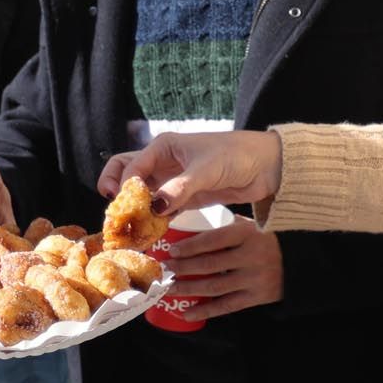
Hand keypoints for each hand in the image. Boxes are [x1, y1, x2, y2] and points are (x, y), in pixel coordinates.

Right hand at [97, 130, 283, 215]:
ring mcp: (172, 181)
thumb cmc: (237, 155)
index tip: (122, 206)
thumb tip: (154, 206)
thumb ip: (180, 188)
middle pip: (126, 174)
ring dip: (133, 212)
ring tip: (128, 232)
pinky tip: (149, 236)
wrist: (266, 166)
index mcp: (163, 147)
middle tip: (115, 215)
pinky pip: (160, 210)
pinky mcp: (183, 198)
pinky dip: (152, 221)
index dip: (122, 185)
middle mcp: (163, 162)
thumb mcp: (207, 170)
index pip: (129, 165)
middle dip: (117, 193)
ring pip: (142, 195)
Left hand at [161, 217, 283, 321]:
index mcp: (248, 234)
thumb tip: (194, 224)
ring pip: (215, 286)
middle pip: (210, 264)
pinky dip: (206, 311)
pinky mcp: (258, 297)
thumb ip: (229, 225)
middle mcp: (251, 256)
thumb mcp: (254, 225)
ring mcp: (255, 279)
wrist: (302, 261)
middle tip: (165, 270)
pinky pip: (227, 306)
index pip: (213, 239)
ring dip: (189, 289)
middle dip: (183, 268)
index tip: (171, 250)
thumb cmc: (271, 239)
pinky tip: (187, 313)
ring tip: (170, 289)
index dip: (190, 246)